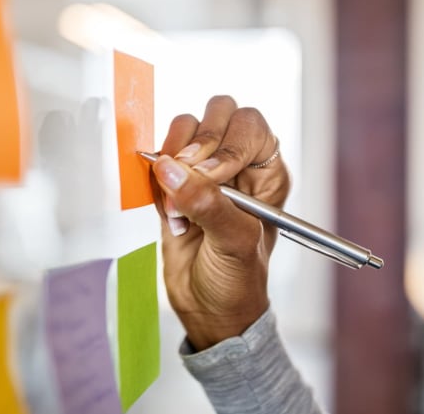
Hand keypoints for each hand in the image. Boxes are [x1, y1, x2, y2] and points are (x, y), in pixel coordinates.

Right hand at [149, 95, 289, 350]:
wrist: (208, 310)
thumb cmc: (238, 282)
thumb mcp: (235, 244)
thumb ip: (208, 204)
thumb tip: (173, 170)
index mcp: (267, 174)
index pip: (251, 127)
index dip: (228, 144)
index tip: (210, 176)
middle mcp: (239, 164)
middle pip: (220, 114)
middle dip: (199, 143)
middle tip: (188, 175)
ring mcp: (204, 172)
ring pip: (186, 130)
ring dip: (174, 163)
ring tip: (180, 207)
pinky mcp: (174, 183)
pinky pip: (159, 158)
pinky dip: (156, 179)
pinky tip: (170, 213)